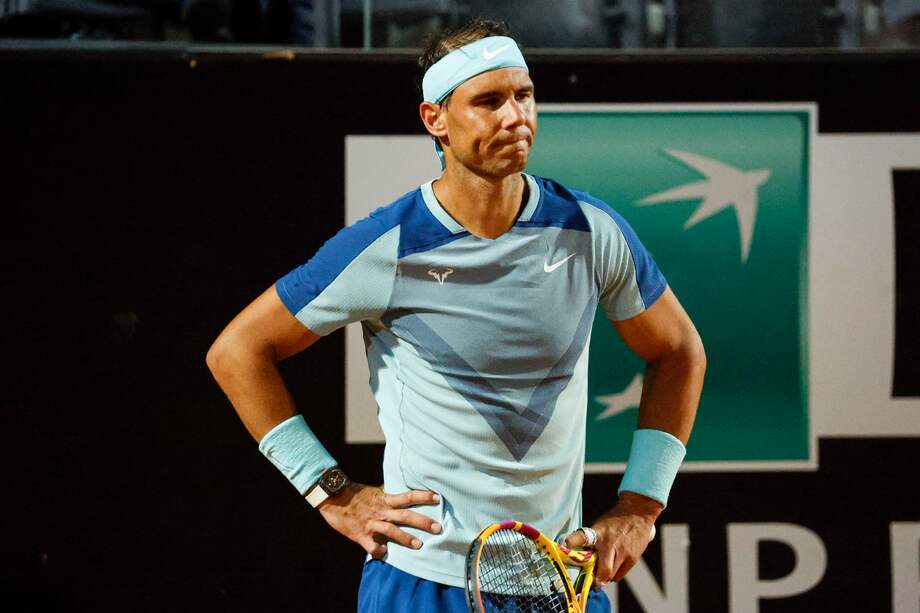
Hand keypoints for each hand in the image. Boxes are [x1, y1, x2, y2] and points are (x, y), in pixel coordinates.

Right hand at [316, 483, 441, 558]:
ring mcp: (371, 523)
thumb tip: (405, 496)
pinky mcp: (360, 534)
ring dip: (405, 538)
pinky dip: (378, 551)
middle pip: (405, 515)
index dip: (423, 496)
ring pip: (391, 530)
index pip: (408, 496)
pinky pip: (371, 545)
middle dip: (422, 521)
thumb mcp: (375, 492)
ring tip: (419, 545)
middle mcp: (381, 511)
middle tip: (438, 527)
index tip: (438, 497)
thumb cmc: (355, 495)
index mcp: (385, 499)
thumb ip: (389, 497)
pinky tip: (385, 556)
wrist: (333, 497)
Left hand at [563, 492, 660, 584]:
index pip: (582, 536)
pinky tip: (612, 569)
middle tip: (591, 582)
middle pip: (603, 570)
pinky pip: (620, 576)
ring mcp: (623, 552)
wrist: (637, 514)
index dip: (572, 541)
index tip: (565, 546)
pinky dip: (614, 576)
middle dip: (596, 580)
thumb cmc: (614, 522)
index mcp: (598, 533)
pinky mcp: (632, 558)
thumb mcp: (600, 526)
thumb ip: (592, 542)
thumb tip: (581, 558)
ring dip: (604, 577)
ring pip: (611, 576)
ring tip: (600, 573)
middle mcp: (610, 544)